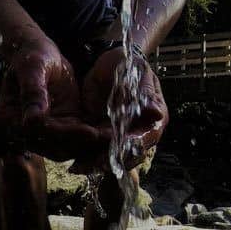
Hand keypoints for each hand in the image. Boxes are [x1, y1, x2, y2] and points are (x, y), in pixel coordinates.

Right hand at [0, 38, 107, 159]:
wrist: (41, 53)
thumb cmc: (33, 55)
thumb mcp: (32, 68)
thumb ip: (33, 92)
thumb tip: (32, 120)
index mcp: (8, 120)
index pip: (40, 134)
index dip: (66, 135)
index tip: (90, 132)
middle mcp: (24, 133)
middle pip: (56, 147)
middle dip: (84, 143)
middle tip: (110, 138)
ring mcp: (44, 133)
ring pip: (69, 148)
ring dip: (92, 145)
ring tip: (115, 136)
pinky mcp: (62, 127)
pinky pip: (79, 139)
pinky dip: (95, 138)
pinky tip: (113, 132)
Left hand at [70, 46, 168, 173]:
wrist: (110, 62)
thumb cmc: (128, 65)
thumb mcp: (137, 75)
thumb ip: (144, 94)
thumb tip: (157, 113)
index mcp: (155, 119)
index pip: (145, 139)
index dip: (129, 149)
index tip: (112, 154)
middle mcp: (141, 132)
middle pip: (129, 155)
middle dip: (109, 161)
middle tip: (90, 165)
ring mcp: (123, 136)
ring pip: (113, 157)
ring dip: (96, 164)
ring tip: (78, 167)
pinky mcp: (105, 136)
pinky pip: (97, 151)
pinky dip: (87, 158)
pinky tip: (73, 162)